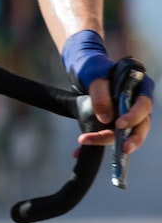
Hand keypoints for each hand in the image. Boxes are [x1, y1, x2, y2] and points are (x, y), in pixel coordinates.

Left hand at [66, 31, 154, 153]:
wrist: (86, 71)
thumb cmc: (96, 70)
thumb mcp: (96, 78)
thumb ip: (101, 95)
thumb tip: (105, 119)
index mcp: (140, 90)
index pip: (143, 106)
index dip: (134, 117)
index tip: (119, 124)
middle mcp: (137, 106)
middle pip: (140, 126)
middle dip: (131, 139)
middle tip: (122, 148)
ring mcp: (127, 116)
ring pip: (125, 134)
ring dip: (108, 142)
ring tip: (87, 144)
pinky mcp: (114, 123)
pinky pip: (109, 135)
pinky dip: (95, 143)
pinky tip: (78, 152)